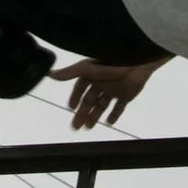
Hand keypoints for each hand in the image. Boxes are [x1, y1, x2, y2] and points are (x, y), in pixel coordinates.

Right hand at [47, 57, 163, 130]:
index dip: (75, 97)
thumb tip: (50, 74)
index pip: (80, 88)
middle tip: (76, 126)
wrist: (138, 60)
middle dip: (82, 113)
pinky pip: (119, 107)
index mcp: (92, 74)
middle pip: (89, 100)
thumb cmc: (111, 63)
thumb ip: (70, 73)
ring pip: (102, 105)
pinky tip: (109, 122)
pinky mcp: (127, 94)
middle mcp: (102, 82)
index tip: (71, 108)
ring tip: (88, 127)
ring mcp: (115, 89)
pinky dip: (115, 114)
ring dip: (95, 116)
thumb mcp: (88, 68)